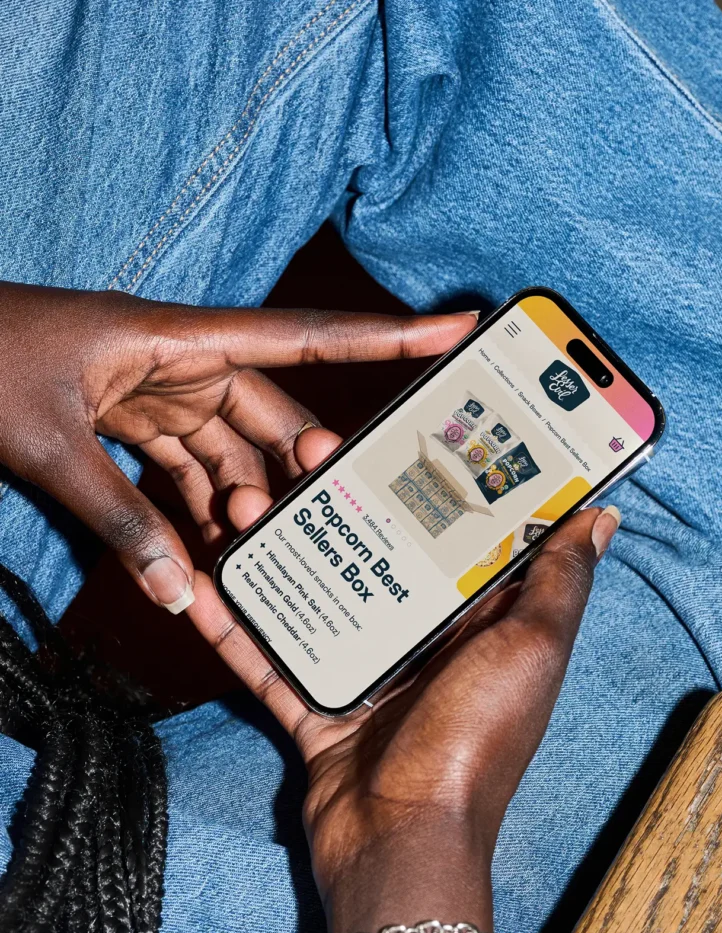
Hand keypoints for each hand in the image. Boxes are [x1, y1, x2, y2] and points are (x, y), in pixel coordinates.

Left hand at [0, 282, 474, 611]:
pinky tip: (211, 548)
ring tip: (261, 544)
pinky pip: (186, 466)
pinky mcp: (133, 420)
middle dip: (302, 464)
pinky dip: (199, 507)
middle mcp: (183, 363)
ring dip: (248, 497)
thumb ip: (119, 519)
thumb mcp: (50, 444)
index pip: (302, 338)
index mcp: (177, 341)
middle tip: (334, 510)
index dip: (384, 337)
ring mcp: (159, 394)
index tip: (454, 332)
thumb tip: (181, 594)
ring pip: (232, 448)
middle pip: (271, 415)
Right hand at [187, 430, 619, 932]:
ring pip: (317, 594)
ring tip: (240, 502)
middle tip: (300, 453)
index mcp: (478, 622)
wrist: (402, 841)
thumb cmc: (475, 739)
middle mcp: (424, 642)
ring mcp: (366, 673)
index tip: (390, 429)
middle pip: (376, 555)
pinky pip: (272, 658)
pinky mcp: (317, 704)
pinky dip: (238, 628)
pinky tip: (204, 583)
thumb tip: (601, 513)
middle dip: (338, 501)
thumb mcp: (530, 649)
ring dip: (278, 549)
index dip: (425, 478)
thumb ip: (559, 581)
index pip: (452, 533)